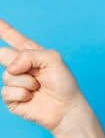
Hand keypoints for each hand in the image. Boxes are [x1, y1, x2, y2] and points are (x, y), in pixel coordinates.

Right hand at [0, 18, 90, 134]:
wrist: (67, 108)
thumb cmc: (63, 84)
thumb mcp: (53, 60)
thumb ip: (30, 55)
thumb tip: (11, 68)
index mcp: (31, 54)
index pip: (13, 38)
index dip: (3, 29)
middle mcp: (20, 66)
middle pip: (2, 54)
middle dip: (10, 59)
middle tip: (29, 71)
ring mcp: (14, 82)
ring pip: (8, 75)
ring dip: (26, 81)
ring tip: (39, 87)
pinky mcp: (11, 98)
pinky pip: (7, 91)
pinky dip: (23, 94)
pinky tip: (32, 97)